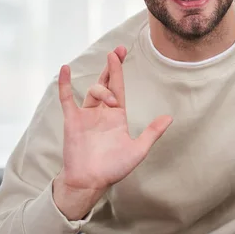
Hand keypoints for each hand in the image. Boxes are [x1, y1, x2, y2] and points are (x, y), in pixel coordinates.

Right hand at [53, 46, 172, 219]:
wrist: (91, 182)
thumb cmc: (113, 168)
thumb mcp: (138, 150)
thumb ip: (152, 132)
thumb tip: (170, 117)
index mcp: (116, 115)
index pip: (118, 87)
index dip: (119, 70)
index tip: (120, 54)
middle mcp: (101, 112)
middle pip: (106, 82)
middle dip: (111, 66)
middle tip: (116, 51)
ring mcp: (86, 115)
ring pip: (93, 91)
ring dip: (102, 90)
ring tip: (111, 101)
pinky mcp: (72, 120)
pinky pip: (67, 98)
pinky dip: (65, 84)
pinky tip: (65, 69)